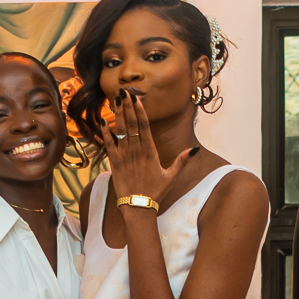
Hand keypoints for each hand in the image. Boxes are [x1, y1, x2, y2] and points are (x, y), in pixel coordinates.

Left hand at [96, 90, 193, 204]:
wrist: (138, 207)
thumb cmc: (155, 192)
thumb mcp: (171, 176)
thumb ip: (182, 161)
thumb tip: (195, 149)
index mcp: (150, 151)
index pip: (144, 126)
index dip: (139, 110)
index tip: (137, 98)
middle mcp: (137, 151)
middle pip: (132, 123)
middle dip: (128, 106)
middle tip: (124, 91)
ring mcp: (124, 156)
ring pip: (120, 130)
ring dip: (117, 114)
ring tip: (116, 99)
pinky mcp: (115, 163)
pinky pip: (109, 144)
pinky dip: (106, 132)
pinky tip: (103, 121)